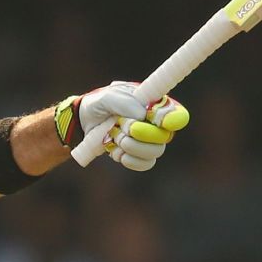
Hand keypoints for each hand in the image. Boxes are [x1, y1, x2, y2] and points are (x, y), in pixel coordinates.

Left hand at [56, 81, 188, 170]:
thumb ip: (124, 102)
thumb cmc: (99, 104)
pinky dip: (130, 160)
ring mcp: (149, 141)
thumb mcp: (107, 97)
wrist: (84, 122)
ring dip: (133, 147)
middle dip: (141, 134)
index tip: (159, 121)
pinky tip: (117, 152)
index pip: (176, 113)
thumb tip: (142, 115)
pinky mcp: (140, 156)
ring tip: (116, 138)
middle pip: (165, 136)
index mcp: (154, 104)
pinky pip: (146, 164)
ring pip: (156, 152)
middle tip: (121, 127)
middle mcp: (156, 123)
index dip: (172, 119)